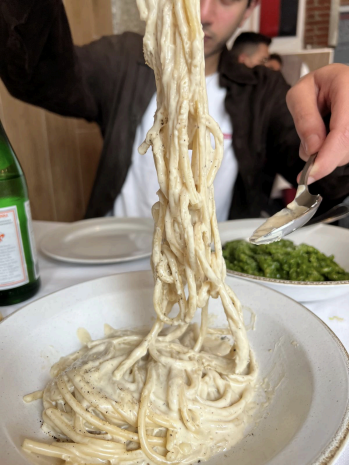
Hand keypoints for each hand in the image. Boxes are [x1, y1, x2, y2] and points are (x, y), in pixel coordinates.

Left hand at [286, 63, 348, 183]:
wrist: (332, 82)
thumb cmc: (315, 87)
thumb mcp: (299, 95)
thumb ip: (304, 119)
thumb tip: (313, 149)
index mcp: (347, 86)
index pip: (343, 131)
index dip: (328, 156)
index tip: (311, 173)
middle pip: (347, 147)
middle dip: (323, 158)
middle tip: (306, 152)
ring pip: (347, 154)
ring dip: (327, 155)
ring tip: (319, 133)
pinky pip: (348, 153)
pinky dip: (333, 154)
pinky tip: (328, 140)